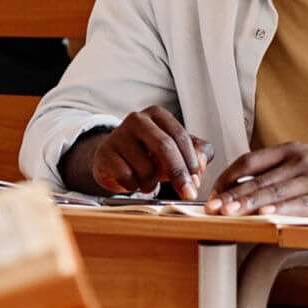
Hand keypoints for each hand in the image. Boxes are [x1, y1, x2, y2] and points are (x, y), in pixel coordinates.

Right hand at [85, 106, 210, 199]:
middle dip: (179, 174)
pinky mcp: (105, 153)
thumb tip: (202, 165)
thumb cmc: (149, 153)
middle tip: (188, 193)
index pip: (179, 136)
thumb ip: (197, 153)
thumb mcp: (176, 150)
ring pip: (146, 167)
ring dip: (153, 184)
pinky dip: (134, 187)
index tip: (197, 181)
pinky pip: (127, 177)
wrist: (113, 159)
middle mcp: (137, 119)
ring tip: (149, 184)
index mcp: (157, 114)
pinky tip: (133, 182)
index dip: (191, 161)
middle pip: (164, 147)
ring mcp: (118, 135)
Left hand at [204, 143, 307, 216]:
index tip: (213, 192)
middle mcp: (301, 161)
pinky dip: (281, 210)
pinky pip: (300, 205)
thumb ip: (281, 169)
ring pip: (275, 192)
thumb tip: (246, 184)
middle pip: (258, 178)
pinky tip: (266, 215)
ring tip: (229, 213)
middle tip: (212, 207)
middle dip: (232, 194)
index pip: (250, 160)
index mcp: (291, 150)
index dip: (229, 177)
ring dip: (249, 204)